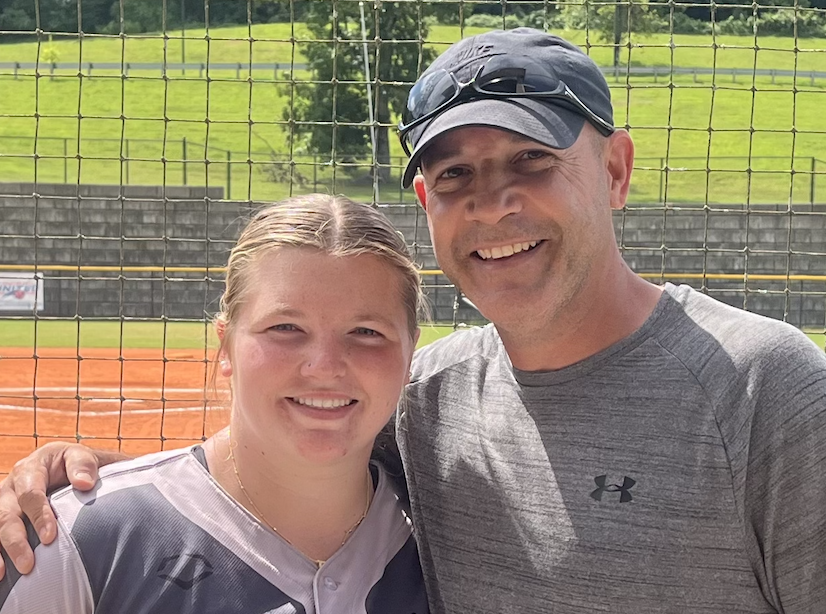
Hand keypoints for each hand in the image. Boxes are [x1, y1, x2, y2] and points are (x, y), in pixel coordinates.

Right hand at [0, 442, 127, 577]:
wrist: (65, 467)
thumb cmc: (72, 464)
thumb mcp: (79, 456)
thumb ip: (82, 465)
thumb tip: (84, 483)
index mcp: (29, 470)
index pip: (30, 495)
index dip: (38, 516)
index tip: (50, 537)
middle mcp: (10, 489)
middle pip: (6, 516)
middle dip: (15, 542)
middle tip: (28, 565)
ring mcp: (4, 505)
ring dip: (0, 552)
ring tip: (3, 574)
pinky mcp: (3, 520)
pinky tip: (0, 574)